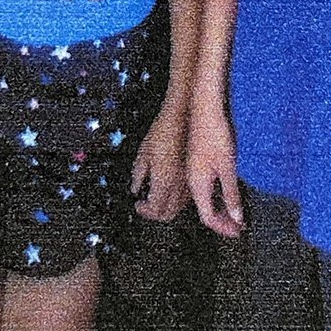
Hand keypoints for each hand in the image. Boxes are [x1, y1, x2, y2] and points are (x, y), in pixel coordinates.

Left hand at [131, 102, 189, 220]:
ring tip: (157, 197)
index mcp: (164, 181)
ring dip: (167, 207)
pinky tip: (171, 188)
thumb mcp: (143, 152)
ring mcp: (190, 179)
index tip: (138, 205)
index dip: (144, 211)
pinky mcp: (196, 173)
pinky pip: (187, 195)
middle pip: (168, 214)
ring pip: (179, 207)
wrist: (184, 116)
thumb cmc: (164, 130)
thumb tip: (135, 187)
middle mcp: (179, 185)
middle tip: (147, 205)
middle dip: (155, 214)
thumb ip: (138, 173)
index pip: (154, 210)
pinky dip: (178, 198)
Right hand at [187, 99, 243, 237]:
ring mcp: (194, 170)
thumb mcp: (228, 167)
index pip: (208, 217)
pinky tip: (228, 191)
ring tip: (236, 212)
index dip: (223, 228)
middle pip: (205, 209)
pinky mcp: (197, 160)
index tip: (238, 232)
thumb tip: (237, 218)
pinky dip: (217, 194)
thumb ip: (232, 194)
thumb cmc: (215, 134)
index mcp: (197, 184)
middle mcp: (192, 180)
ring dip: (220, 208)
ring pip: (205, 198)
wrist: (204, 107)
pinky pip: (205, 186)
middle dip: (222, 221)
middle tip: (239, 227)